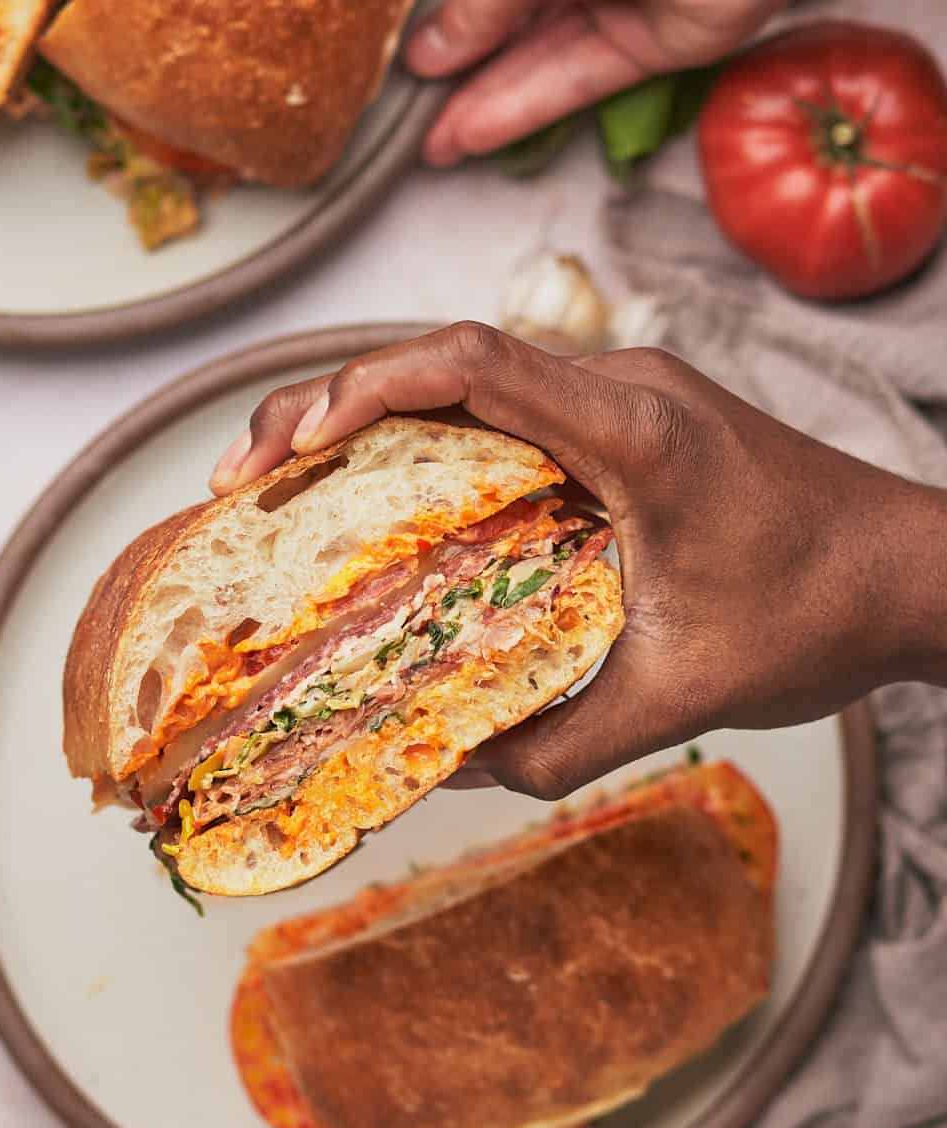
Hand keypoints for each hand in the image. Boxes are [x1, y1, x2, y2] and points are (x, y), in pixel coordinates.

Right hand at [209, 324, 946, 800]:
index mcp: (633, 430)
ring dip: (374, 422)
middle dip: (329, 407)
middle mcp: (623, 389)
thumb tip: (449, 767)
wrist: (912, 575)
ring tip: (288, 488)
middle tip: (247, 481)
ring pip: (470, 382)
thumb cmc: (816, 619)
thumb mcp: (679, 698)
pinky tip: (390, 504)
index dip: (359, 389)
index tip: (286, 449)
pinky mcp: (630, 423)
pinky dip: (432, 446)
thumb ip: (558, 740)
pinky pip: (508, 415)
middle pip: (444, 361)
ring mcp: (627, 397)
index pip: (470, 366)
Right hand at [406, 0, 946, 165]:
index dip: (441, 12)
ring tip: (427, 147)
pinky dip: (523, 109)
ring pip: (534, 62)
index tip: (397, 57)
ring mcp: (611, 0)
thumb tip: (423, 56)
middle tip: (404, 122)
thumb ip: (472, 8)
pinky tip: (472, 136)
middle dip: (456, 73)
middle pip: (506, 22)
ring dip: (481, 104)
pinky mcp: (642, 48)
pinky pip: (570, 85)